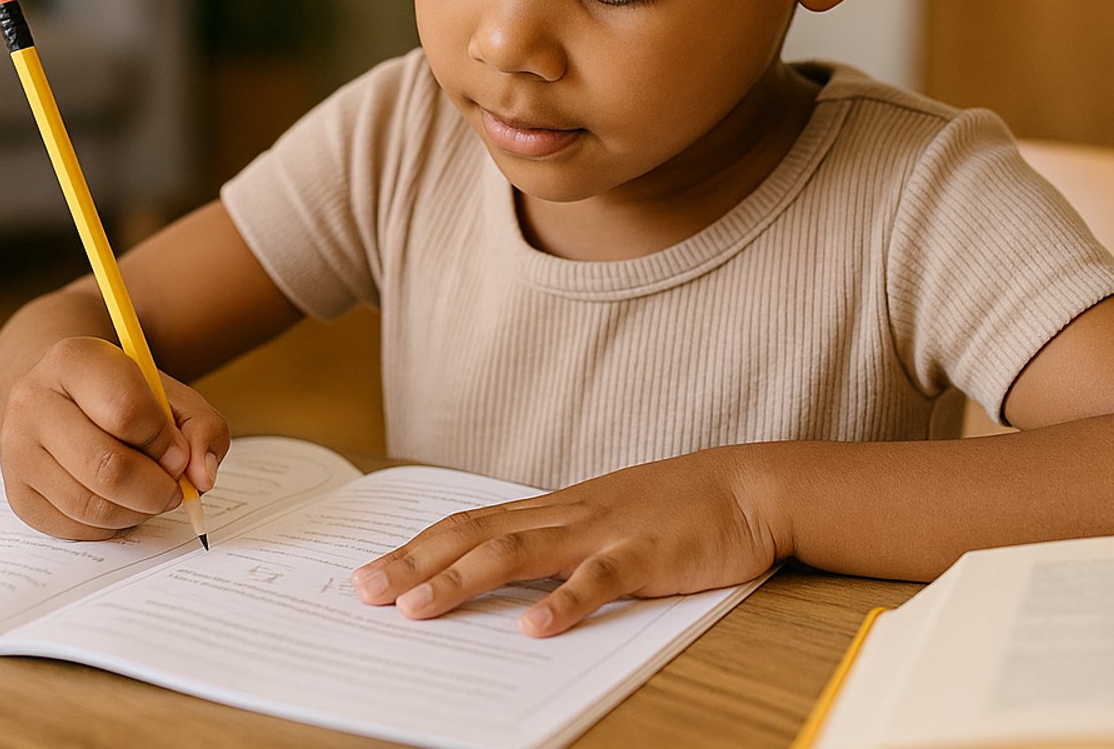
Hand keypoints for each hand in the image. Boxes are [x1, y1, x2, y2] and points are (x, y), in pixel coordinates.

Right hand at [0, 335, 228, 539]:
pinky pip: (74, 528)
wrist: (64, 399)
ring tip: (148, 493)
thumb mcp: (172, 396)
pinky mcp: (16, 493)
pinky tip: (119, 502)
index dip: (164, 442)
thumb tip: (200, 478)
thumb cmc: (124, 397)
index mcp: (74, 360)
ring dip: (136, 511)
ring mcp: (16, 450)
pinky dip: (110, 526)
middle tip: (172, 487)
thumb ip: (202, 429)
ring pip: (90, 505)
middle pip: (106, 467)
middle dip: (155, 488)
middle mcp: (33, 400)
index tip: (177, 452)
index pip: (127, 412)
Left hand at [350, 448, 780, 636]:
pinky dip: (564, 603)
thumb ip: (555, 545)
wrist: (748, 485)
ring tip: (419, 609)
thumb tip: (498, 577)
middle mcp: (566, 515)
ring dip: (463, 580)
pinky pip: (599, 581)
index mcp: (552, 509)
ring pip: (519, 552)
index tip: (369, 574)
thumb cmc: (675, 508)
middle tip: (365, 592)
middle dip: (415, 564)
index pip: (468, 524)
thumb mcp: (603, 521)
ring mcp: (603, 532)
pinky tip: (533, 628)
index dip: (415, 548)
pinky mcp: (645, 554)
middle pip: (476, 535)